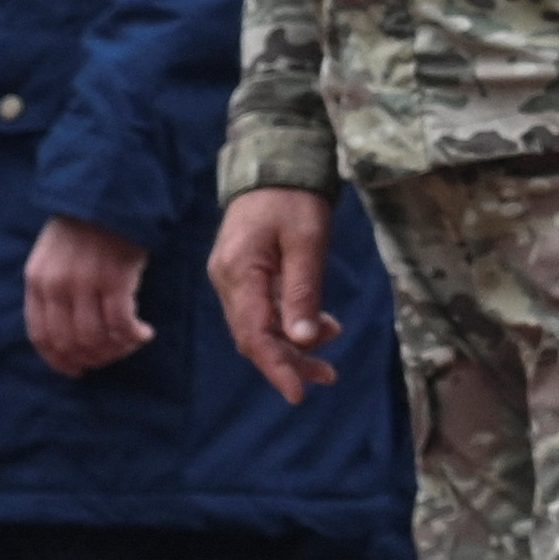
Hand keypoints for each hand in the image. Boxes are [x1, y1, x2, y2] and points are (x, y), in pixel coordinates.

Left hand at [24, 215, 156, 377]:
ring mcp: (85, 283)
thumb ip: (52, 290)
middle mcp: (57, 286)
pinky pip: (122, 323)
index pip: (41, 336)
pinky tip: (145, 334)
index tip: (77, 370)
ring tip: (130, 345)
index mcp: (37, 282)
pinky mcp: (116, 279)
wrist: (111, 193)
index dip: (58, 360)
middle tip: (109, 359)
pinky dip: (133, 336)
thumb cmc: (86, 227)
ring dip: (115, 350)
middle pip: (69, 341)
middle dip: (90, 359)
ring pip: (95, 337)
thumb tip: (66, 331)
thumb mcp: (53, 257)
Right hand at [206, 187, 342, 403]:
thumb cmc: (293, 198)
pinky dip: (289, 323)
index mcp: (239, 274)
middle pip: (255, 336)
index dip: (276, 367)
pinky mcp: (244, 275)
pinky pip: (263, 310)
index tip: (298, 394)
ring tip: (330, 350)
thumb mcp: (307, 241)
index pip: (254, 334)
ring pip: (259, 327)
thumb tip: (302, 339)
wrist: (274, 166)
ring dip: (292, 344)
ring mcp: (233, 279)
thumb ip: (303, 290)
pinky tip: (319, 325)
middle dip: (289, 361)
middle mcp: (228, 282)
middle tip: (328, 376)